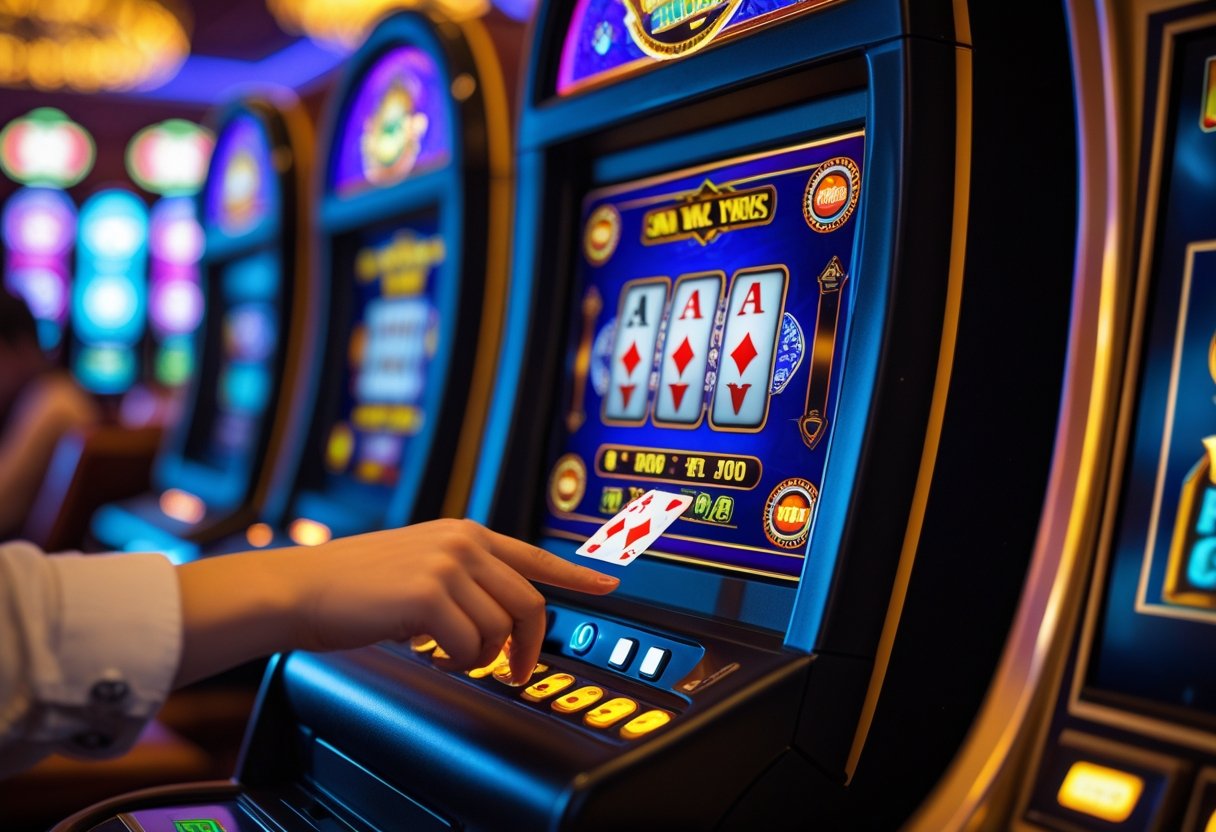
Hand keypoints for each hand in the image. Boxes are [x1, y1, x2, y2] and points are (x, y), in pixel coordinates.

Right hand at [175, 519, 618, 686]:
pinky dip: (455, 661)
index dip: (577, 575)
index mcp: (463, 533)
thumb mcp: (417, 565)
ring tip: (444, 652)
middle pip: (529, 604)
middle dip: (523, 647)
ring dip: (477, 656)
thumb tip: (497, 619)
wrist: (301, 588)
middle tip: (510, 670)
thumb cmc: (353, 586)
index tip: (609, 586)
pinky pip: (471, 646)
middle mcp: (463, 542)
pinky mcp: (430, 593)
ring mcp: (448, 564)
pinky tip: (428, 652)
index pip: (534, 555)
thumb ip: (461, 579)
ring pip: (501, 631)